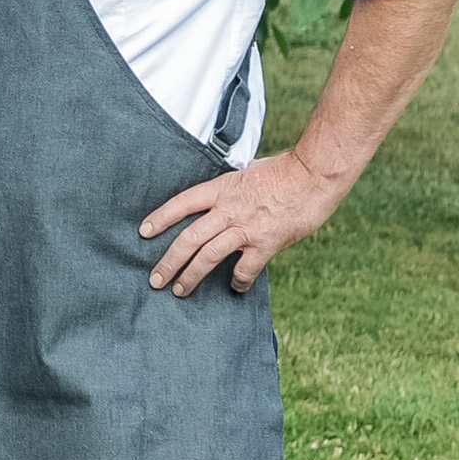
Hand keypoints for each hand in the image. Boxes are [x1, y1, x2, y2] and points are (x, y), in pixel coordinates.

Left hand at [140, 148, 348, 296]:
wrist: (315, 175)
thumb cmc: (285, 169)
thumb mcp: (248, 170)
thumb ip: (232, 187)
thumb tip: (223, 195)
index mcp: (221, 188)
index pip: (182, 203)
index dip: (160, 218)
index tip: (144, 232)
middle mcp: (228, 210)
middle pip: (189, 238)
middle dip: (169, 261)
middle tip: (155, 279)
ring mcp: (246, 228)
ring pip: (208, 256)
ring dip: (190, 276)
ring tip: (179, 290)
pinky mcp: (266, 243)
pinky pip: (245, 269)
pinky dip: (238, 281)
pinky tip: (235, 288)